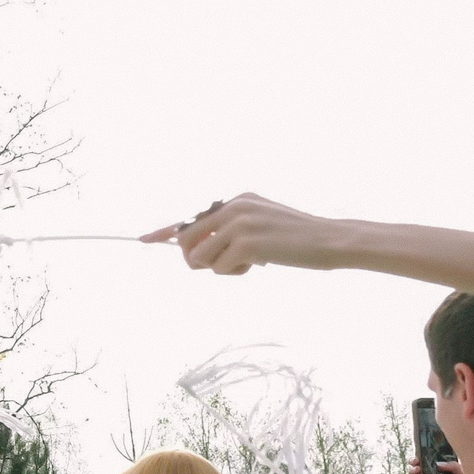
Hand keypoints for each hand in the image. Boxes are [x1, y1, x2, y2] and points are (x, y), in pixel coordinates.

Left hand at [148, 193, 347, 275]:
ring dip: (219, 268)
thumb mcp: (260, 225)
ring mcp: (238, 223)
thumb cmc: (297, 239)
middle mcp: (233, 206)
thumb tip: (191, 251)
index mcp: (236, 200)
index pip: (192, 217)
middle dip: (197, 260)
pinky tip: (259, 264)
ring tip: (249, 262)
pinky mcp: (245, 243)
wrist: (331, 241)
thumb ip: (230, 230)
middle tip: (225, 264)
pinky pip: (219, 269)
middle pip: (186, 241)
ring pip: (200, 258)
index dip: (165, 232)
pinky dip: (235, 273)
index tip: (142, 239)